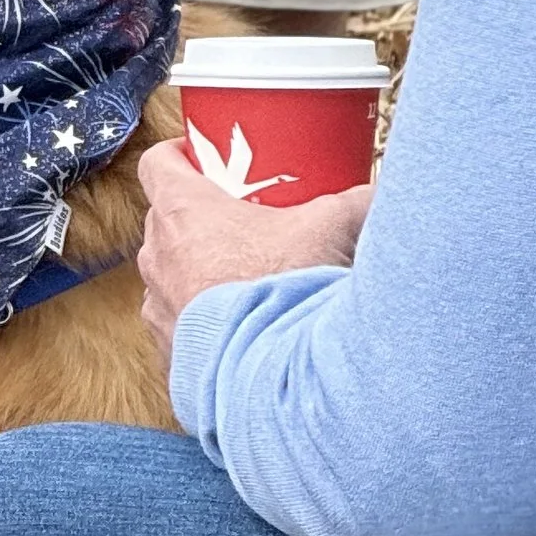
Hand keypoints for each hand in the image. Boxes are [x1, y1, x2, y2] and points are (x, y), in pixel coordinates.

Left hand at [137, 134, 373, 355]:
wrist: (274, 378)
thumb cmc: (286, 291)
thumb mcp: (330, 230)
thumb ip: (356, 202)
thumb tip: (378, 193)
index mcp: (182, 210)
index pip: (157, 163)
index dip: (177, 157)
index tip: (200, 161)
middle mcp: (158, 253)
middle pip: (166, 219)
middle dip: (198, 218)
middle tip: (241, 223)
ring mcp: (158, 304)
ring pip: (169, 272)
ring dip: (197, 271)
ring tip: (243, 280)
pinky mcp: (168, 348)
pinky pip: (177, 323)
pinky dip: (201, 320)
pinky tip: (239, 326)